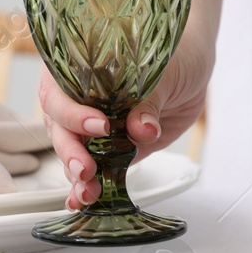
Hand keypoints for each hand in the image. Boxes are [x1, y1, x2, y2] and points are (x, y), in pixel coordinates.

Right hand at [39, 33, 213, 208]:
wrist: (192, 66)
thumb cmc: (172, 53)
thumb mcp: (162, 70)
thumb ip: (149, 100)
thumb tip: (142, 129)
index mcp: (78, 68)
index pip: (58, 92)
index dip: (73, 112)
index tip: (99, 125)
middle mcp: (79, 98)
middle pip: (60, 127)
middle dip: (71, 151)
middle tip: (86, 168)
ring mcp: (94, 125)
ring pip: (73, 151)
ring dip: (77, 174)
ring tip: (89, 191)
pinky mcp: (113, 147)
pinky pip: (97, 167)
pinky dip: (91, 185)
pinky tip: (85, 199)